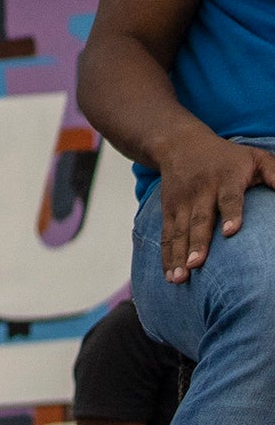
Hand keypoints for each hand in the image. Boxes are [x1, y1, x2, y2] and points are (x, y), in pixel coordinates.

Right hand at [151, 130, 274, 282]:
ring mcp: (182, 203)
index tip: (230, 232)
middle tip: (196, 264)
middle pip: (199, 220)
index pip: (229, 198)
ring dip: (178, 257)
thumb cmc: (229, 157)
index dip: (231, 214)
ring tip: (179, 279)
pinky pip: (167, 237)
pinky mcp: (168, 212)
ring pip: (179, 233)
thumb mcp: (256, 157)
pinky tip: (169, 276)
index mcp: (227, 179)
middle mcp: (202, 192)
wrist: (182, 145)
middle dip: (197, 243)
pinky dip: (166, 257)